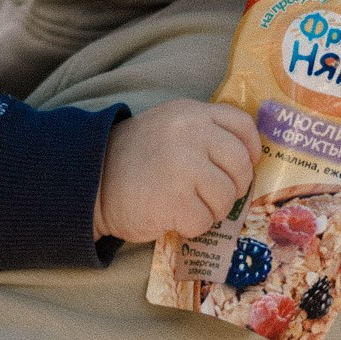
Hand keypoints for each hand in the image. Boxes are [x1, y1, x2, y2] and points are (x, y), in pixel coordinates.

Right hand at [94, 99, 260, 241]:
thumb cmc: (133, 159)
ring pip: (226, 198)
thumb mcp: (168, 127)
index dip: (250, 149)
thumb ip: (203, 132)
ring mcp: (183, 166)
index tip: (244, 165)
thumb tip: (246, 158)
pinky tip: (171, 216)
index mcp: (190, 113)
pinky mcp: (175, 200)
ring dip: (210, 210)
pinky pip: (204, 221)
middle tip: (213, 195)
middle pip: (240, 166)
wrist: (91, 182)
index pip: (242, 124)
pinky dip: (190, 226)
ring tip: (186, 204)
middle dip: (233, 187)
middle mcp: (190, 133)